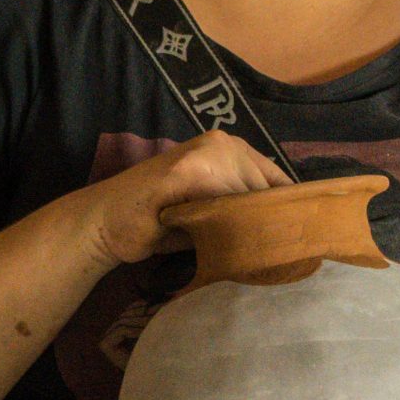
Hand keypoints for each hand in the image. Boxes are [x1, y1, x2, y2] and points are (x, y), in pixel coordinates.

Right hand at [76, 131, 289, 269]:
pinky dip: (230, 227)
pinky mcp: (190, 169)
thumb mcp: (212, 211)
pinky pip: (228, 203)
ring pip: (253, 199)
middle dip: (271, 225)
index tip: (293, 240)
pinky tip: (224, 246)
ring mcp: (206, 152)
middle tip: (268, 255)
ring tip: (242, 253)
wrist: (107, 222)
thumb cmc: (161, 221)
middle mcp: (224, 143)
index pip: (279, 181)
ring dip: (252, 229)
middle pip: (270, 191)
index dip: (287, 212)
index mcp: (232, 148)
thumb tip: (288, 232)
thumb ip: (243, 211)